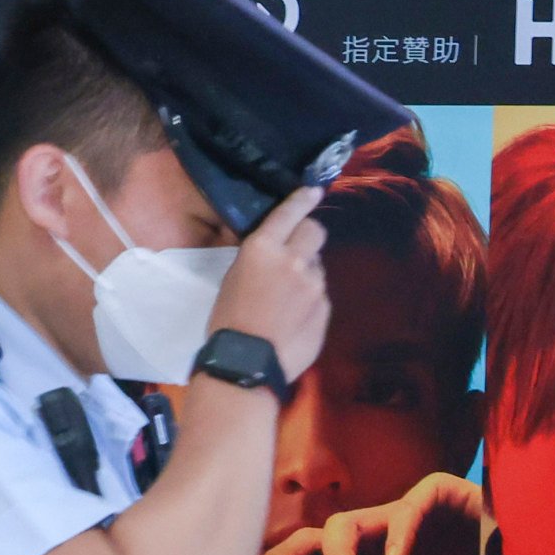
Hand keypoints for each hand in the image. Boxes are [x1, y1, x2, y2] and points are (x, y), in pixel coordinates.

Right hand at [199, 184, 330, 390]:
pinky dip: (310, 299)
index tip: (314, 191)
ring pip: (319, 265)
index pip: (290, 213)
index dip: (303, 199)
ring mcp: (314, 285)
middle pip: (316, 231)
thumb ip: (263, 258)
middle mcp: (294, 260)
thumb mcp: (235, 276)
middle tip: (297, 252)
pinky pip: (321, 293)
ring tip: (288, 297)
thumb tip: (280, 251)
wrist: (247, 363)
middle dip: (309, 236)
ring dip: (308, 272)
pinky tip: (294, 317)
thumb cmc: (229, 320)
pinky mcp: (326, 308)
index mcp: (263, 248)